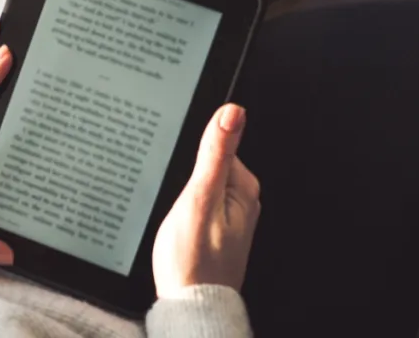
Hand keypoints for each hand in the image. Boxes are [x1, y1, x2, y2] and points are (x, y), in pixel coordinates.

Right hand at [152, 104, 260, 296]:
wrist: (191, 307)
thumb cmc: (194, 262)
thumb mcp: (200, 198)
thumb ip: (215, 154)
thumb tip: (232, 112)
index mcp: (244, 187)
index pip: (215, 147)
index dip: (190, 158)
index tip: (178, 178)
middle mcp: (242, 201)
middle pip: (205, 168)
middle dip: (184, 179)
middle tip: (174, 205)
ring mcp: (228, 219)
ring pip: (198, 189)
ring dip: (181, 199)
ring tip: (175, 221)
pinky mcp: (214, 232)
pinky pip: (196, 208)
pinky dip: (182, 214)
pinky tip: (176, 231)